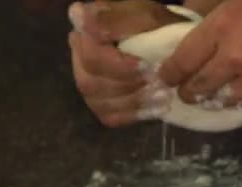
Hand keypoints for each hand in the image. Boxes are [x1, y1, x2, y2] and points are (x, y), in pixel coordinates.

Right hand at [68, 0, 186, 126]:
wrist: (163, 40)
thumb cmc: (152, 24)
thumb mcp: (143, 14)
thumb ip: (115, 18)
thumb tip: (80, 16)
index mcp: (84, 31)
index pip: (89, 56)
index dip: (118, 66)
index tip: (147, 66)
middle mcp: (78, 57)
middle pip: (89, 83)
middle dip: (128, 86)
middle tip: (159, 83)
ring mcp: (87, 82)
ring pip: (98, 102)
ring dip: (134, 102)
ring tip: (163, 96)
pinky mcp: (100, 103)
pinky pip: (109, 117)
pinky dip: (134, 115)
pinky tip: (156, 109)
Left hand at [159, 0, 241, 110]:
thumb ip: (213, 4)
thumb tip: (188, 13)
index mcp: (224, 27)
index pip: (181, 60)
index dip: (169, 72)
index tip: (166, 76)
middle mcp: (235, 61)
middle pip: (196, 88)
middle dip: (187, 90)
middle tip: (186, 89)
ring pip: (220, 101)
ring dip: (215, 96)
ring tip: (217, 91)